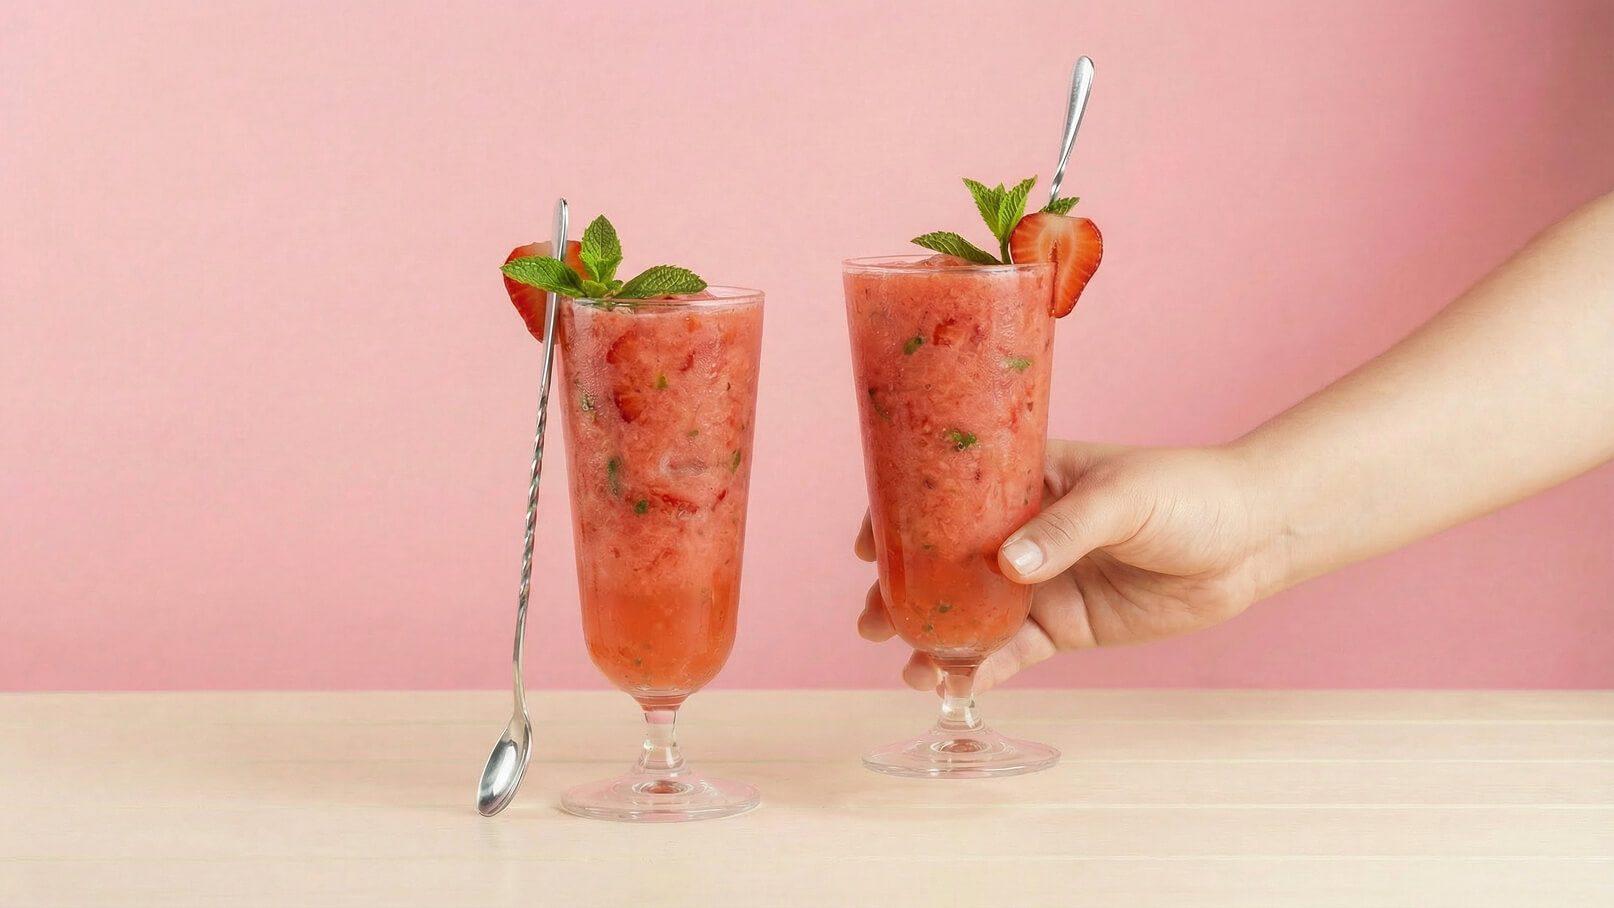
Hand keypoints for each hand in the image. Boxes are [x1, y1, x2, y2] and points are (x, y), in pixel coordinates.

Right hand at [855, 441, 1283, 690]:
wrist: (1250, 539)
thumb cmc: (1187, 493)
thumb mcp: (1124, 497)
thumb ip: (1064, 530)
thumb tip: (1006, 565)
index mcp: (1026, 480)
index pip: (947, 493)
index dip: (901, 517)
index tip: (868, 545)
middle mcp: (1021, 531)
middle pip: (946, 562)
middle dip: (905, 592)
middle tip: (875, 621)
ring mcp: (1041, 582)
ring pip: (972, 614)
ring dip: (936, 638)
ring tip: (910, 665)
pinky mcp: (1066, 626)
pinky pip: (1013, 652)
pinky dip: (982, 670)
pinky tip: (954, 684)